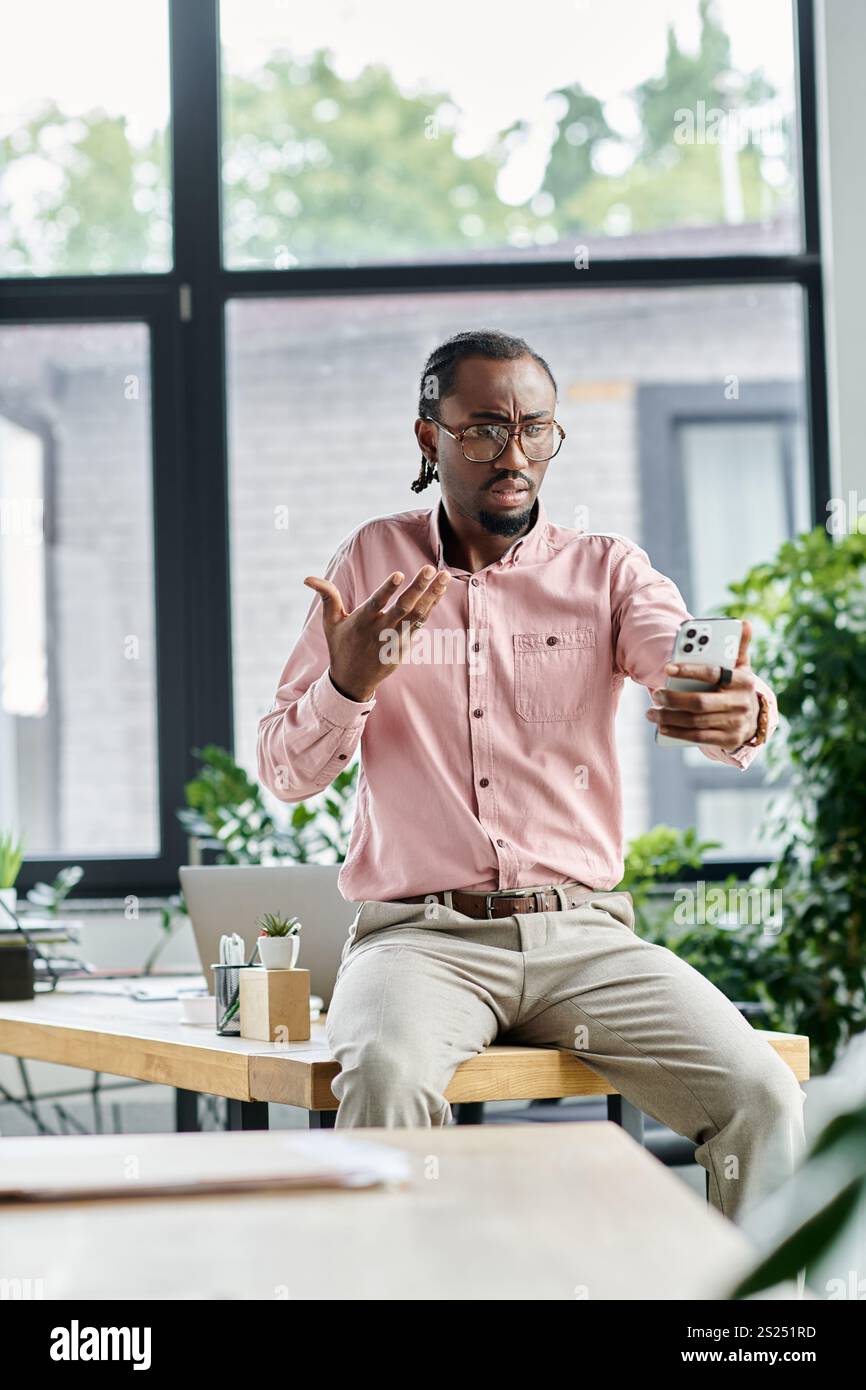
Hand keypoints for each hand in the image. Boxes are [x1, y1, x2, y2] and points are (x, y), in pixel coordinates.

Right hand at [304, 565, 450, 702]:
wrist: (353, 681)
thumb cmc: (341, 645)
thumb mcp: (330, 622)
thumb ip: (327, 596)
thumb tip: (307, 578)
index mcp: (362, 622)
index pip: (376, 603)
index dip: (387, 589)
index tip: (399, 575)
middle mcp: (380, 630)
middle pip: (403, 608)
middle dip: (418, 588)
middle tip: (430, 569)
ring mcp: (395, 639)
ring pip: (417, 615)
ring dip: (432, 596)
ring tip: (444, 577)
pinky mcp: (404, 646)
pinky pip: (421, 624)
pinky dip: (431, 607)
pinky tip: (440, 591)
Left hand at [646, 619, 759, 750]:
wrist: (753, 719)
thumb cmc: (737, 686)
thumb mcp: (741, 667)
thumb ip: (738, 646)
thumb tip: (744, 623)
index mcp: (742, 680)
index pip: (712, 673)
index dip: (688, 670)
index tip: (667, 667)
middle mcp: (740, 702)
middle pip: (700, 702)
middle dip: (674, 699)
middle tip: (655, 694)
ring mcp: (735, 723)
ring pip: (696, 721)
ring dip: (670, 718)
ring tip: (651, 712)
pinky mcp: (729, 740)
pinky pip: (699, 737)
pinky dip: (678, 733)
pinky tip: (662, 727)